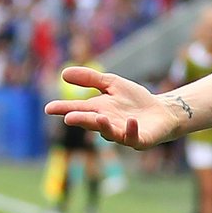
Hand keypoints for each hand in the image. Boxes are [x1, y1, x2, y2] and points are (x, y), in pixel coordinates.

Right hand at [44, 67, 181, 149]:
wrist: (162, 111)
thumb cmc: (135, 99)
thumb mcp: (112, 84)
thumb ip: (91, 79)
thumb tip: (63, 73)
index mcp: (98, 111)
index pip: (78, 109)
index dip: (64, 109)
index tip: (49, 108)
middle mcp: (107, 124)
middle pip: (91, 123)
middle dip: (81, 120)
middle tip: (69, 117)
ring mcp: (123, 134)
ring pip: (110, 133)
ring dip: (104, 127)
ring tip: (100, 118)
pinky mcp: (140, 139)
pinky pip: (134, 137)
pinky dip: (131, 130)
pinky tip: (130, 121)